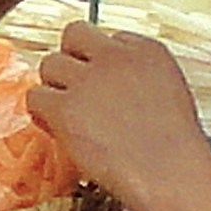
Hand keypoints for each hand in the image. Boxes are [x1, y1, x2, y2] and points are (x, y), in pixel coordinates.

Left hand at [22, 26, 210, 210]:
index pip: (108, 36)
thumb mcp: (168, 93)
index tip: (100, 78)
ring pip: (49, 64)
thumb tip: (109, 82)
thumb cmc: (174, 148)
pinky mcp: (64, 107)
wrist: (170, 174)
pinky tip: (59, 127)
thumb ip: (136, 76)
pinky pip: (35, 97)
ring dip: (55, 87)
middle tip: (76, 90)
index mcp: (147, 51)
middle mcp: (115, 57)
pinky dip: (42, 113)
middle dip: (72, 60)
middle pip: (73, 36)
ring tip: (71, 114)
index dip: (99, 59)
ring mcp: (88, 80)